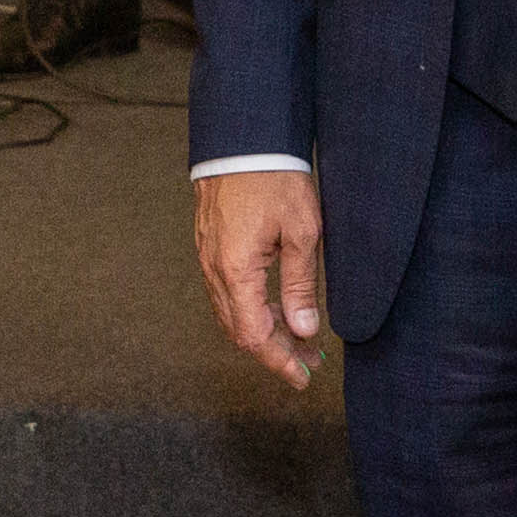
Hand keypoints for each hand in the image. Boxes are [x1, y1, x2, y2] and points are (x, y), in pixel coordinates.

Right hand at [195, 168, 327, 390]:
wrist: (244, 139)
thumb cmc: (274, 178)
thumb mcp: (301, 233)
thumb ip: (300, 285)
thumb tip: (304, 329)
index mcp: (236, 271)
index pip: (255, 336)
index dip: (279, 361)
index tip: (302, 377)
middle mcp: (215, 270)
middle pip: (240, 331)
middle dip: (274, 351)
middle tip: (308, 362)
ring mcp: (208, 259)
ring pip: (231, 313)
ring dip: (263, 331)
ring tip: (298, 337)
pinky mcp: (210, 246)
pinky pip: (227, 292)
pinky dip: (251, 309)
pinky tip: (275, 307)